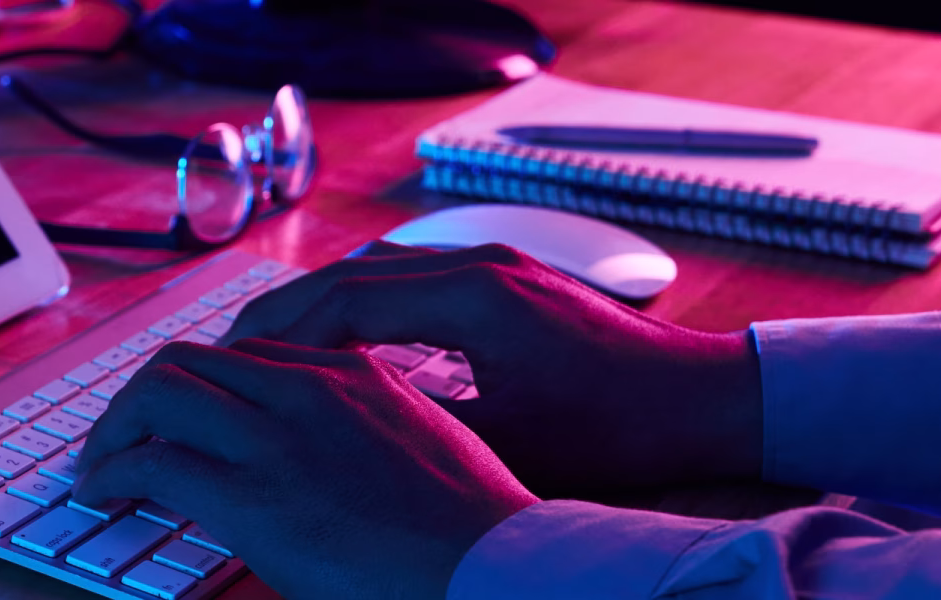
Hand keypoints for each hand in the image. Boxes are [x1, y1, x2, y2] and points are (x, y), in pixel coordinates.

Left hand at [73, 340, 538, 599]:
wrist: (503, 575)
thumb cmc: (479, 539)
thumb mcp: (431, 454)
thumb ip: (375, 438)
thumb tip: (338, 469)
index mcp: (357, 377)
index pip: (249, 354)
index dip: (201, 385)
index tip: (181, 417)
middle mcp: (311, 389)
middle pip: (193, 360)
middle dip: (144, 397)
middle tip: (122, 437)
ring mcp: (278, 436)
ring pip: (159, 392)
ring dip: (117, 428)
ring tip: (101, 464)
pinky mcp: (250, 492)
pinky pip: (152, 462)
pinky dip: (113, 474)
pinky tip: (103, 495)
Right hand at [221, 242, 763, 492]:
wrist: (712, 398)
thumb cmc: (625, 432)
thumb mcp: (513, 447)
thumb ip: (422, 428)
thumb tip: (338, 434)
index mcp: (475, 300)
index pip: (343, 300)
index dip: (278, 336)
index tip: (232, 367)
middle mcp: (481, 265)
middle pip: (350, 274)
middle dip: (283, 315)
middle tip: (228, 356)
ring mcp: (497, 264)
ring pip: (378, 270)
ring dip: (320, 305)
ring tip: (271, 348)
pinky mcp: (509, 277)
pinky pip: (411, 277)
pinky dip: (363, 303)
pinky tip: (341, 340)